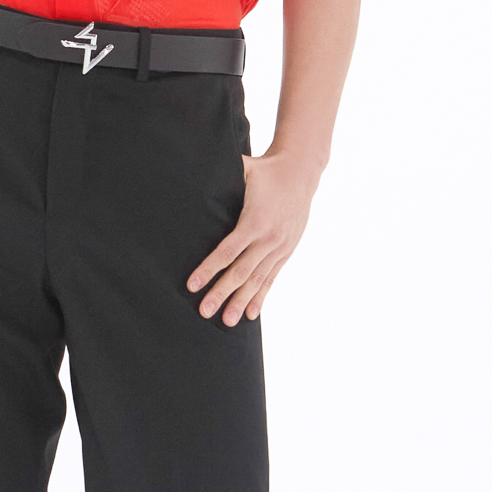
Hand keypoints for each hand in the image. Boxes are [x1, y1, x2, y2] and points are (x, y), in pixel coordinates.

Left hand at [186, 148, 320, 325]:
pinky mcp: (286, 252)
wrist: (301, 174)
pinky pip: (271, 279)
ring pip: (257, 281)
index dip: (209, 269)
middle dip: (221, 293)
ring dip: (240, 302)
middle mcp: (268, 239)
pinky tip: (250, 314)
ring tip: (227, 321)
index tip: (192, 285)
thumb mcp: (243, 170)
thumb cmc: (265, 171)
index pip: (227, 251)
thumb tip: (189, 173)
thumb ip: (219, 178)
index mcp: (254, 221)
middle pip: (240, 272)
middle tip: (204, 311)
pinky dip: (260, 297)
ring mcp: (279, 248)